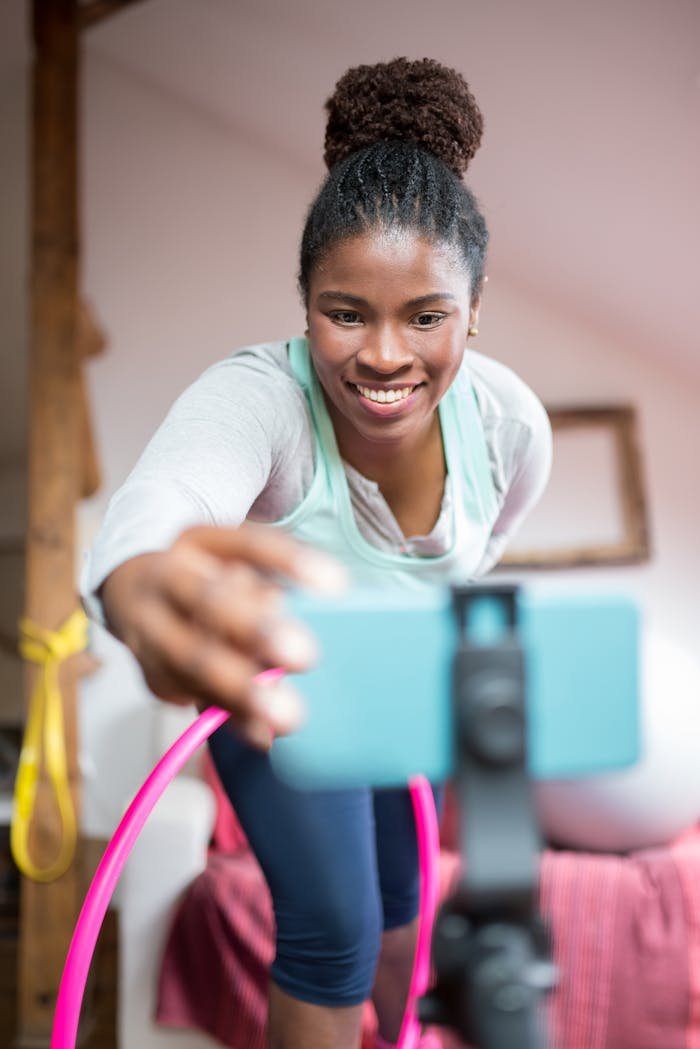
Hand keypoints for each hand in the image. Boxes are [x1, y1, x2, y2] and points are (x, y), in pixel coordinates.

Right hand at [99, 523, 346, 748]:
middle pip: (208, 602)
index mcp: (196, 542)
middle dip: (255, 630)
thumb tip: (303, 612)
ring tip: (287, 718)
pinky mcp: (149, 673)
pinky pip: (190, 696)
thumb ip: (267, 582)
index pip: (246, 544)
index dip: (289, 561)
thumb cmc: (203, 573)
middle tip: (306, 656)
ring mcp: (148, 628)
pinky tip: (261, 734)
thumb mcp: (232, 558)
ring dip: (240, 691)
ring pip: (191, 659)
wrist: (126, 589)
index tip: (337, 584)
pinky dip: (228, 716)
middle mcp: (164, 581)